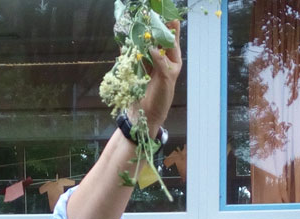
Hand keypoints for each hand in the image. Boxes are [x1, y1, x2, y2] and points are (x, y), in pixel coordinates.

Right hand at [133, 20, 182, 136]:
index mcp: (173, 63)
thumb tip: (153, 48)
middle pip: (158, 44)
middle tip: (149, 23)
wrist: (145, 115)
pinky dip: (130, 53)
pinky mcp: (138, 72)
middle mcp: (162, 63)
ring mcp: (149, 67)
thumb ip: (160, 62)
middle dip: (154, 34)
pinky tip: (126, 45)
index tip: (168, 22)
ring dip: (141, 42)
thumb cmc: (160, 99)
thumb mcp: (165, 79)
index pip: (172, 44)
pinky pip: (134, 59)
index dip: (170, 32)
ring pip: (145, 50)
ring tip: (137, 31)